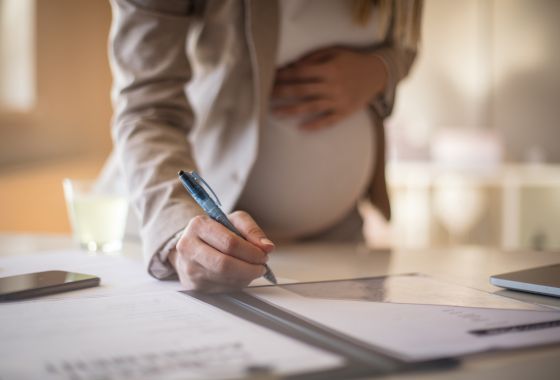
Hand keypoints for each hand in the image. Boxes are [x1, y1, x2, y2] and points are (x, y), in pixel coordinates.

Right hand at [169, 211, 274, 291]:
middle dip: (250, 268)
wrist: (192, 245)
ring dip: (246, 277)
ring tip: (252, 269)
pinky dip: (237, 283)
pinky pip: (222, 289)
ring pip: (225, 279)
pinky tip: (240, 275)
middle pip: (225, 264)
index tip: (263, 254)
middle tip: (261, 266)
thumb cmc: (215, 232)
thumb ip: (252, 230)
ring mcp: (189, 269)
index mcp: (198, 226)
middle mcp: (189, 247)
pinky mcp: (193, 286)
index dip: (251, 251)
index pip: (229, 243)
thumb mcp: (233, 221)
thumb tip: (266, 246)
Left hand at [272, 46, 387, 129]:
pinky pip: (327, 121)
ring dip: (290, 110)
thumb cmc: (352, 61)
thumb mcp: (335, 52)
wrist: (378, 74)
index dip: (284, 75)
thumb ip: (314, 58)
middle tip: (264, 95)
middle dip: (281, 92)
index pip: (301, 73)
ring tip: (274, 113)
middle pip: (301, 90)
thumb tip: (292, 66)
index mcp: (329, 69)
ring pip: (310, 107)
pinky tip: (300, 128)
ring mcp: (339, 100)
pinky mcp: (345, 112)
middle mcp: (333, 85)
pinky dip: (314, 125)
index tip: (270, 78)